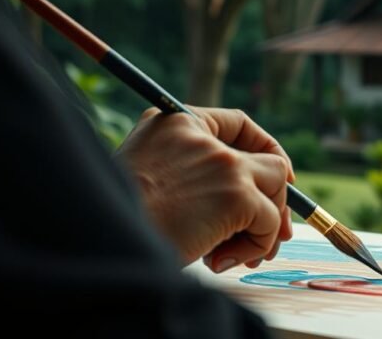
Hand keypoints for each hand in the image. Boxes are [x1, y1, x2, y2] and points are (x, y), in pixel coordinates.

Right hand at [116, 107, 295, 271]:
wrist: (103, 243)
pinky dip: (254, 247)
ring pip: (276, 188)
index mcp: (174, 121)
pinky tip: (218, 261)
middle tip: (268, 234)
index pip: (238, 125)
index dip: (263, 150)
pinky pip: (268, 222)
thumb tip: (244, 199)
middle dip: (275, 199)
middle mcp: (202, 135)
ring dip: (263, 227)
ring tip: (234, 254)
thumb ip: (189, 172)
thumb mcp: (147, 176)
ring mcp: (223, 163)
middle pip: (268, 159)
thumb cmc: (120, 220)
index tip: (278, 177)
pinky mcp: (236, 194)